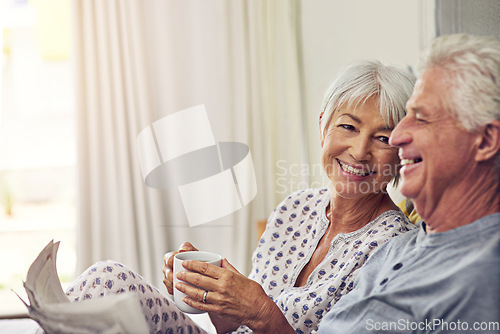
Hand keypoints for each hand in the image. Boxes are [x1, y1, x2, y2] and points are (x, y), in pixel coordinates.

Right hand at [162, 242, 197, 294]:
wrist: (202, 273)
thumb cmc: (196, 261)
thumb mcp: (194, 253)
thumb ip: (189, 248)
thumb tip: (182, 249)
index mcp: (170, 258)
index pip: (168, 259)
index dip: (174, 261)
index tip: (182, 264)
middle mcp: (166, 267)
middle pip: (167, 272)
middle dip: (174, 275)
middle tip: (183, 277)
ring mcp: (167, 277)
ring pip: (168, 281)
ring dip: (175, 284)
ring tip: (184, 284)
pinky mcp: (170, 287)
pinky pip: (170, 290)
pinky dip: (176, 291)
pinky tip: (182, 291)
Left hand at [175, 259, 293, 333]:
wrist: (258, 310)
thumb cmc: (253, 293)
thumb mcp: (242, 276)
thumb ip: (229, 268)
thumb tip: (221, 259)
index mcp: (227, 276)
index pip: (206, 268)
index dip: (193, 264)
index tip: (185, 263)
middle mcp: (222, 287)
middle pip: (199, 279)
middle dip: (186, 275)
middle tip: (178, 273)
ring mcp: (220, 299)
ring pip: (198, 293)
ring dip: (186, 288)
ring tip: (178, 285)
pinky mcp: (219, 309)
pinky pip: (202, 305)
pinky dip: (192, 302)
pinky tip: (185, 298)